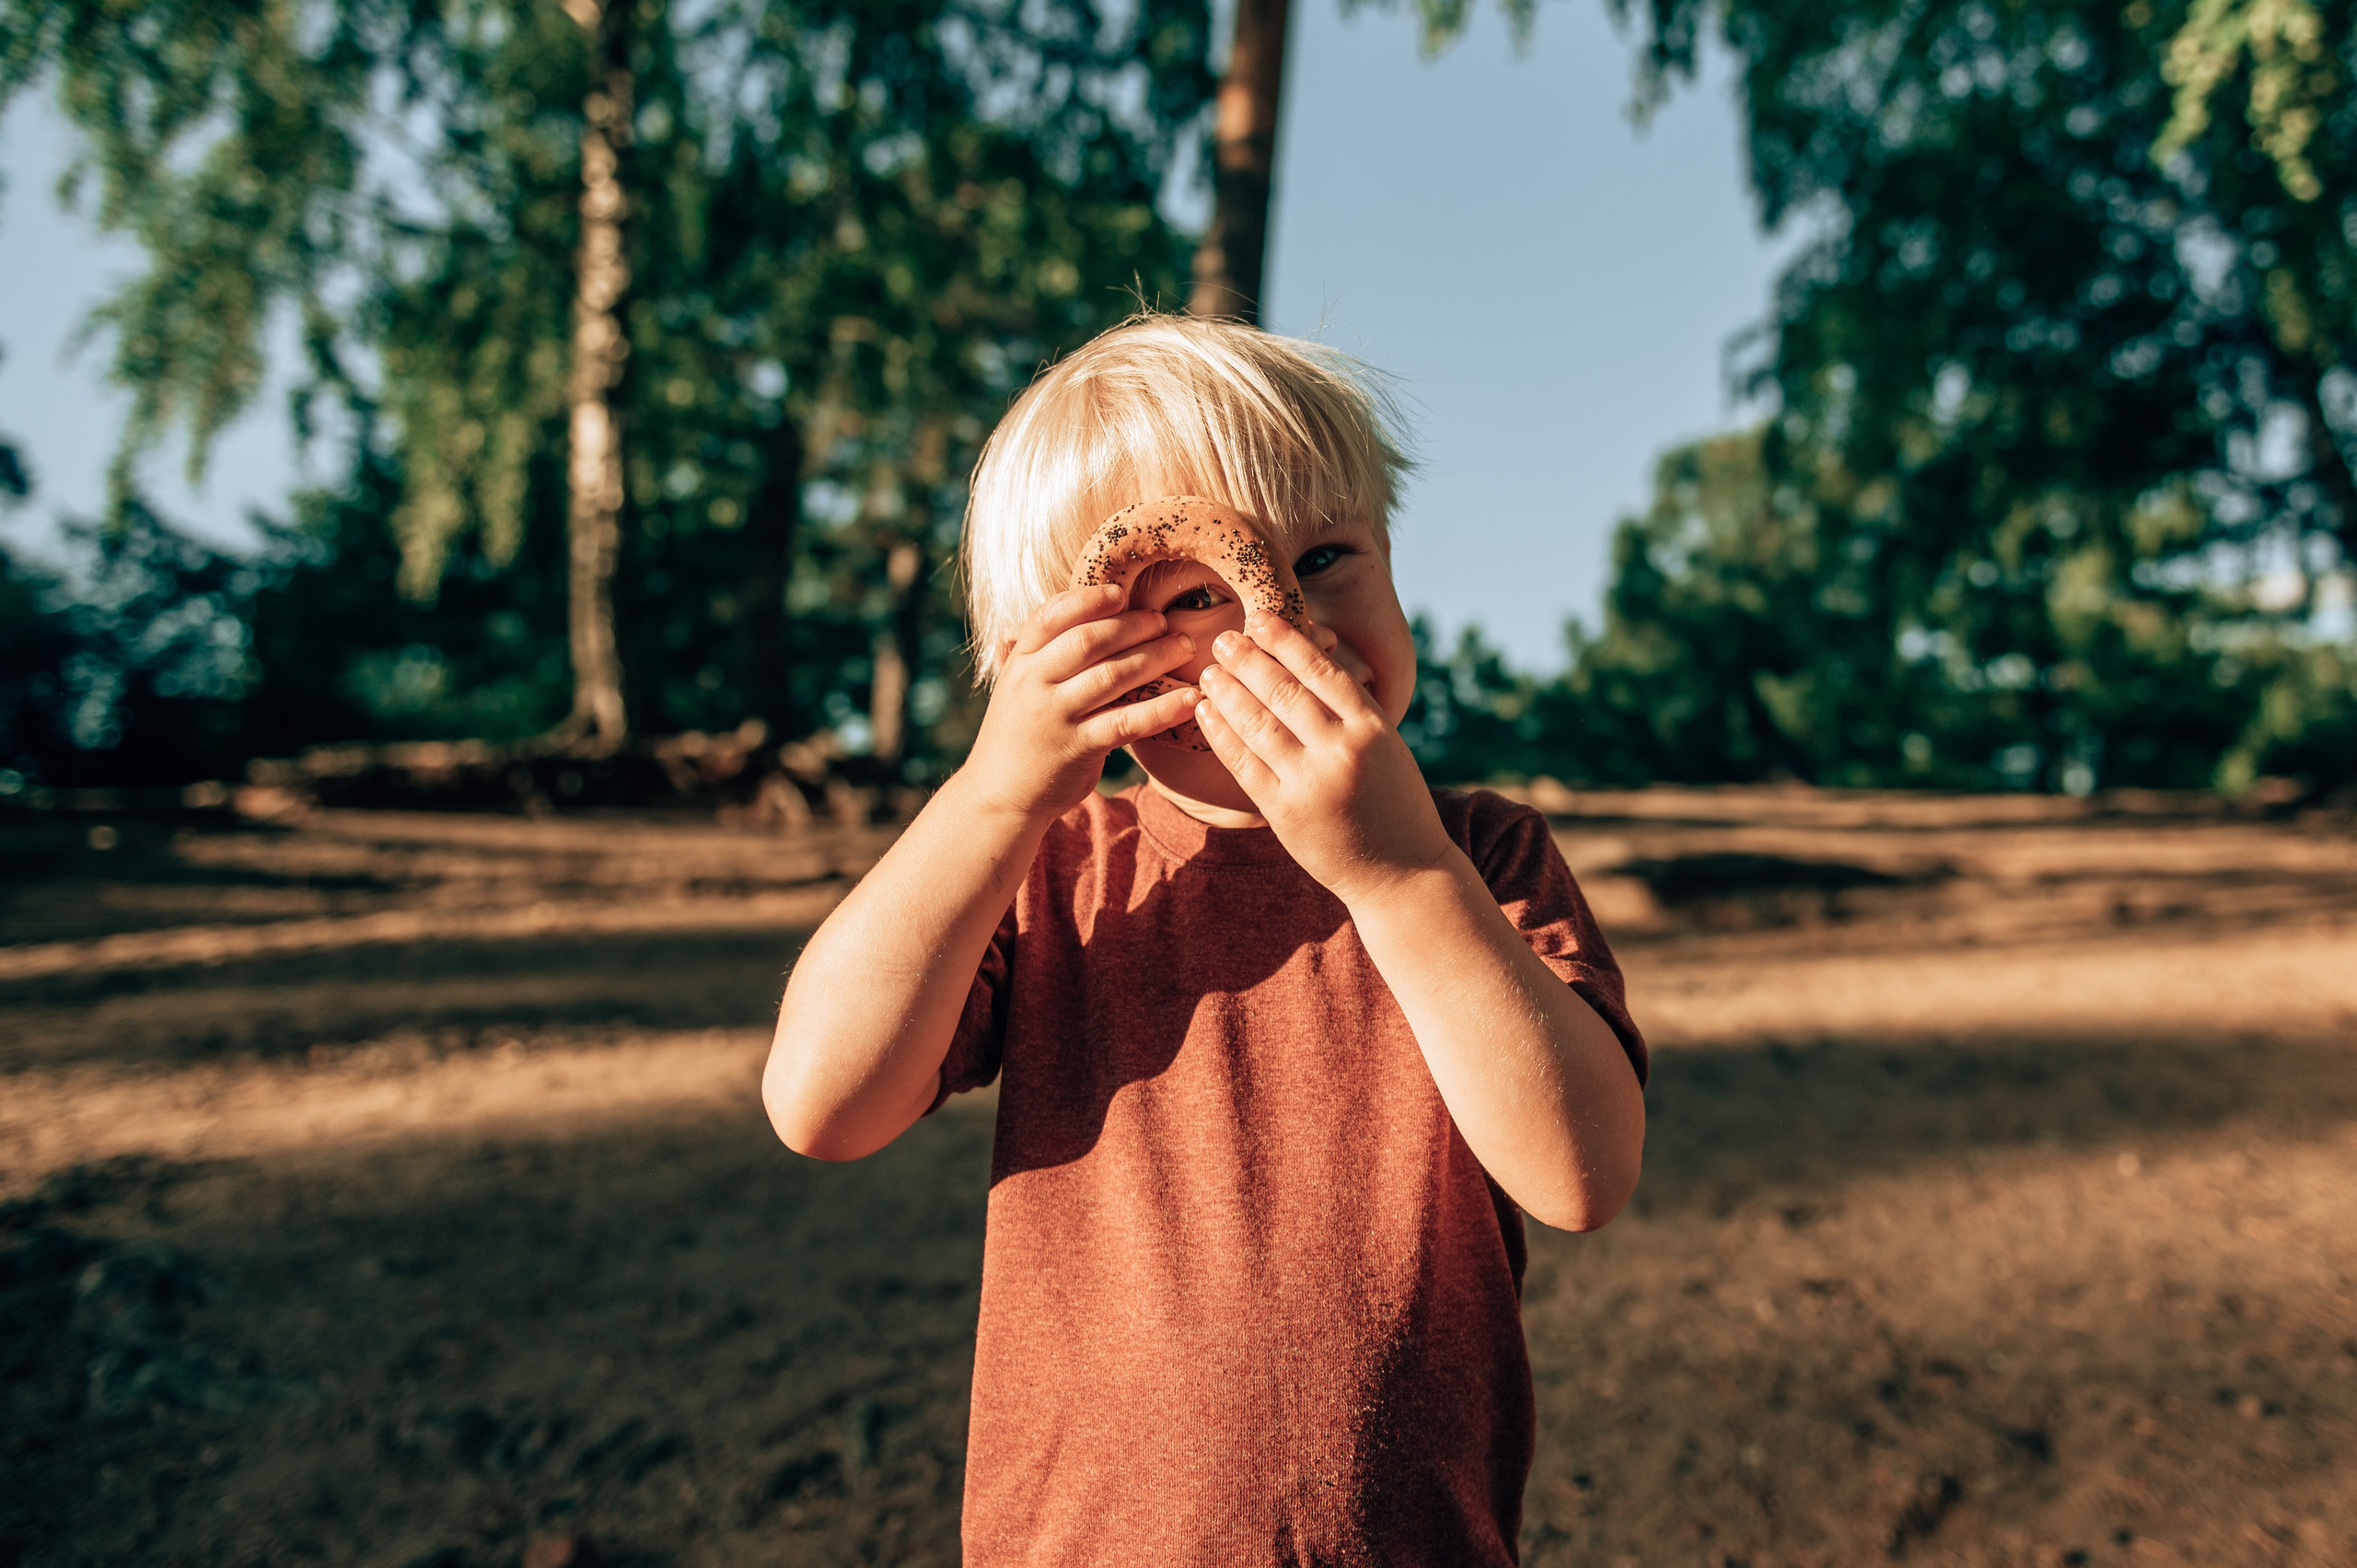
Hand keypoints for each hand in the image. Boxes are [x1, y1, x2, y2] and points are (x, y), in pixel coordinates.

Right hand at [960, 585, 1201, 823]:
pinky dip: (1162, 709)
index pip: (1051, 616)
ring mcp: (1055, 716)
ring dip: (1154, 658)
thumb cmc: (1021, 732)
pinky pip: (1126, 722)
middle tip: (1165, 622)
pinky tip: (1190, 699)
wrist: (999, 795)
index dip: (1087, 600)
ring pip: (1111, 677)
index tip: (1121, 593)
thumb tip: (1079, 608)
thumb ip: (1044, 651)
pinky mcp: (1078, 749)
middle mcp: (1034, 683)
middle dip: (1132, 626)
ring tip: (1185, 648)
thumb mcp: (1018, 685)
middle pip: (1088, 641)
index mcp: (1020, 661)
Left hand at [1194, 611, 1455, 903]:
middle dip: (1248, 660)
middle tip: (1222, 639)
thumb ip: (1351, 712)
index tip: (1261, 619)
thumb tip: (1307, 662)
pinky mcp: (1284, 812)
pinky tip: (1206, 712)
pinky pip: (1243, 763)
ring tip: (1209, 672)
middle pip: (1284, 691)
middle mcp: (1341, 751)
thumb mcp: (1386, 748)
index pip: (1322, 671)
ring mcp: (1310, 782)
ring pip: (1258, 724)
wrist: (1402, 875)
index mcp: (1372, 728)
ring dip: (1228, 692)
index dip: (1286, 641)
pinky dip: (1221, 734)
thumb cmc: (1394, 804)